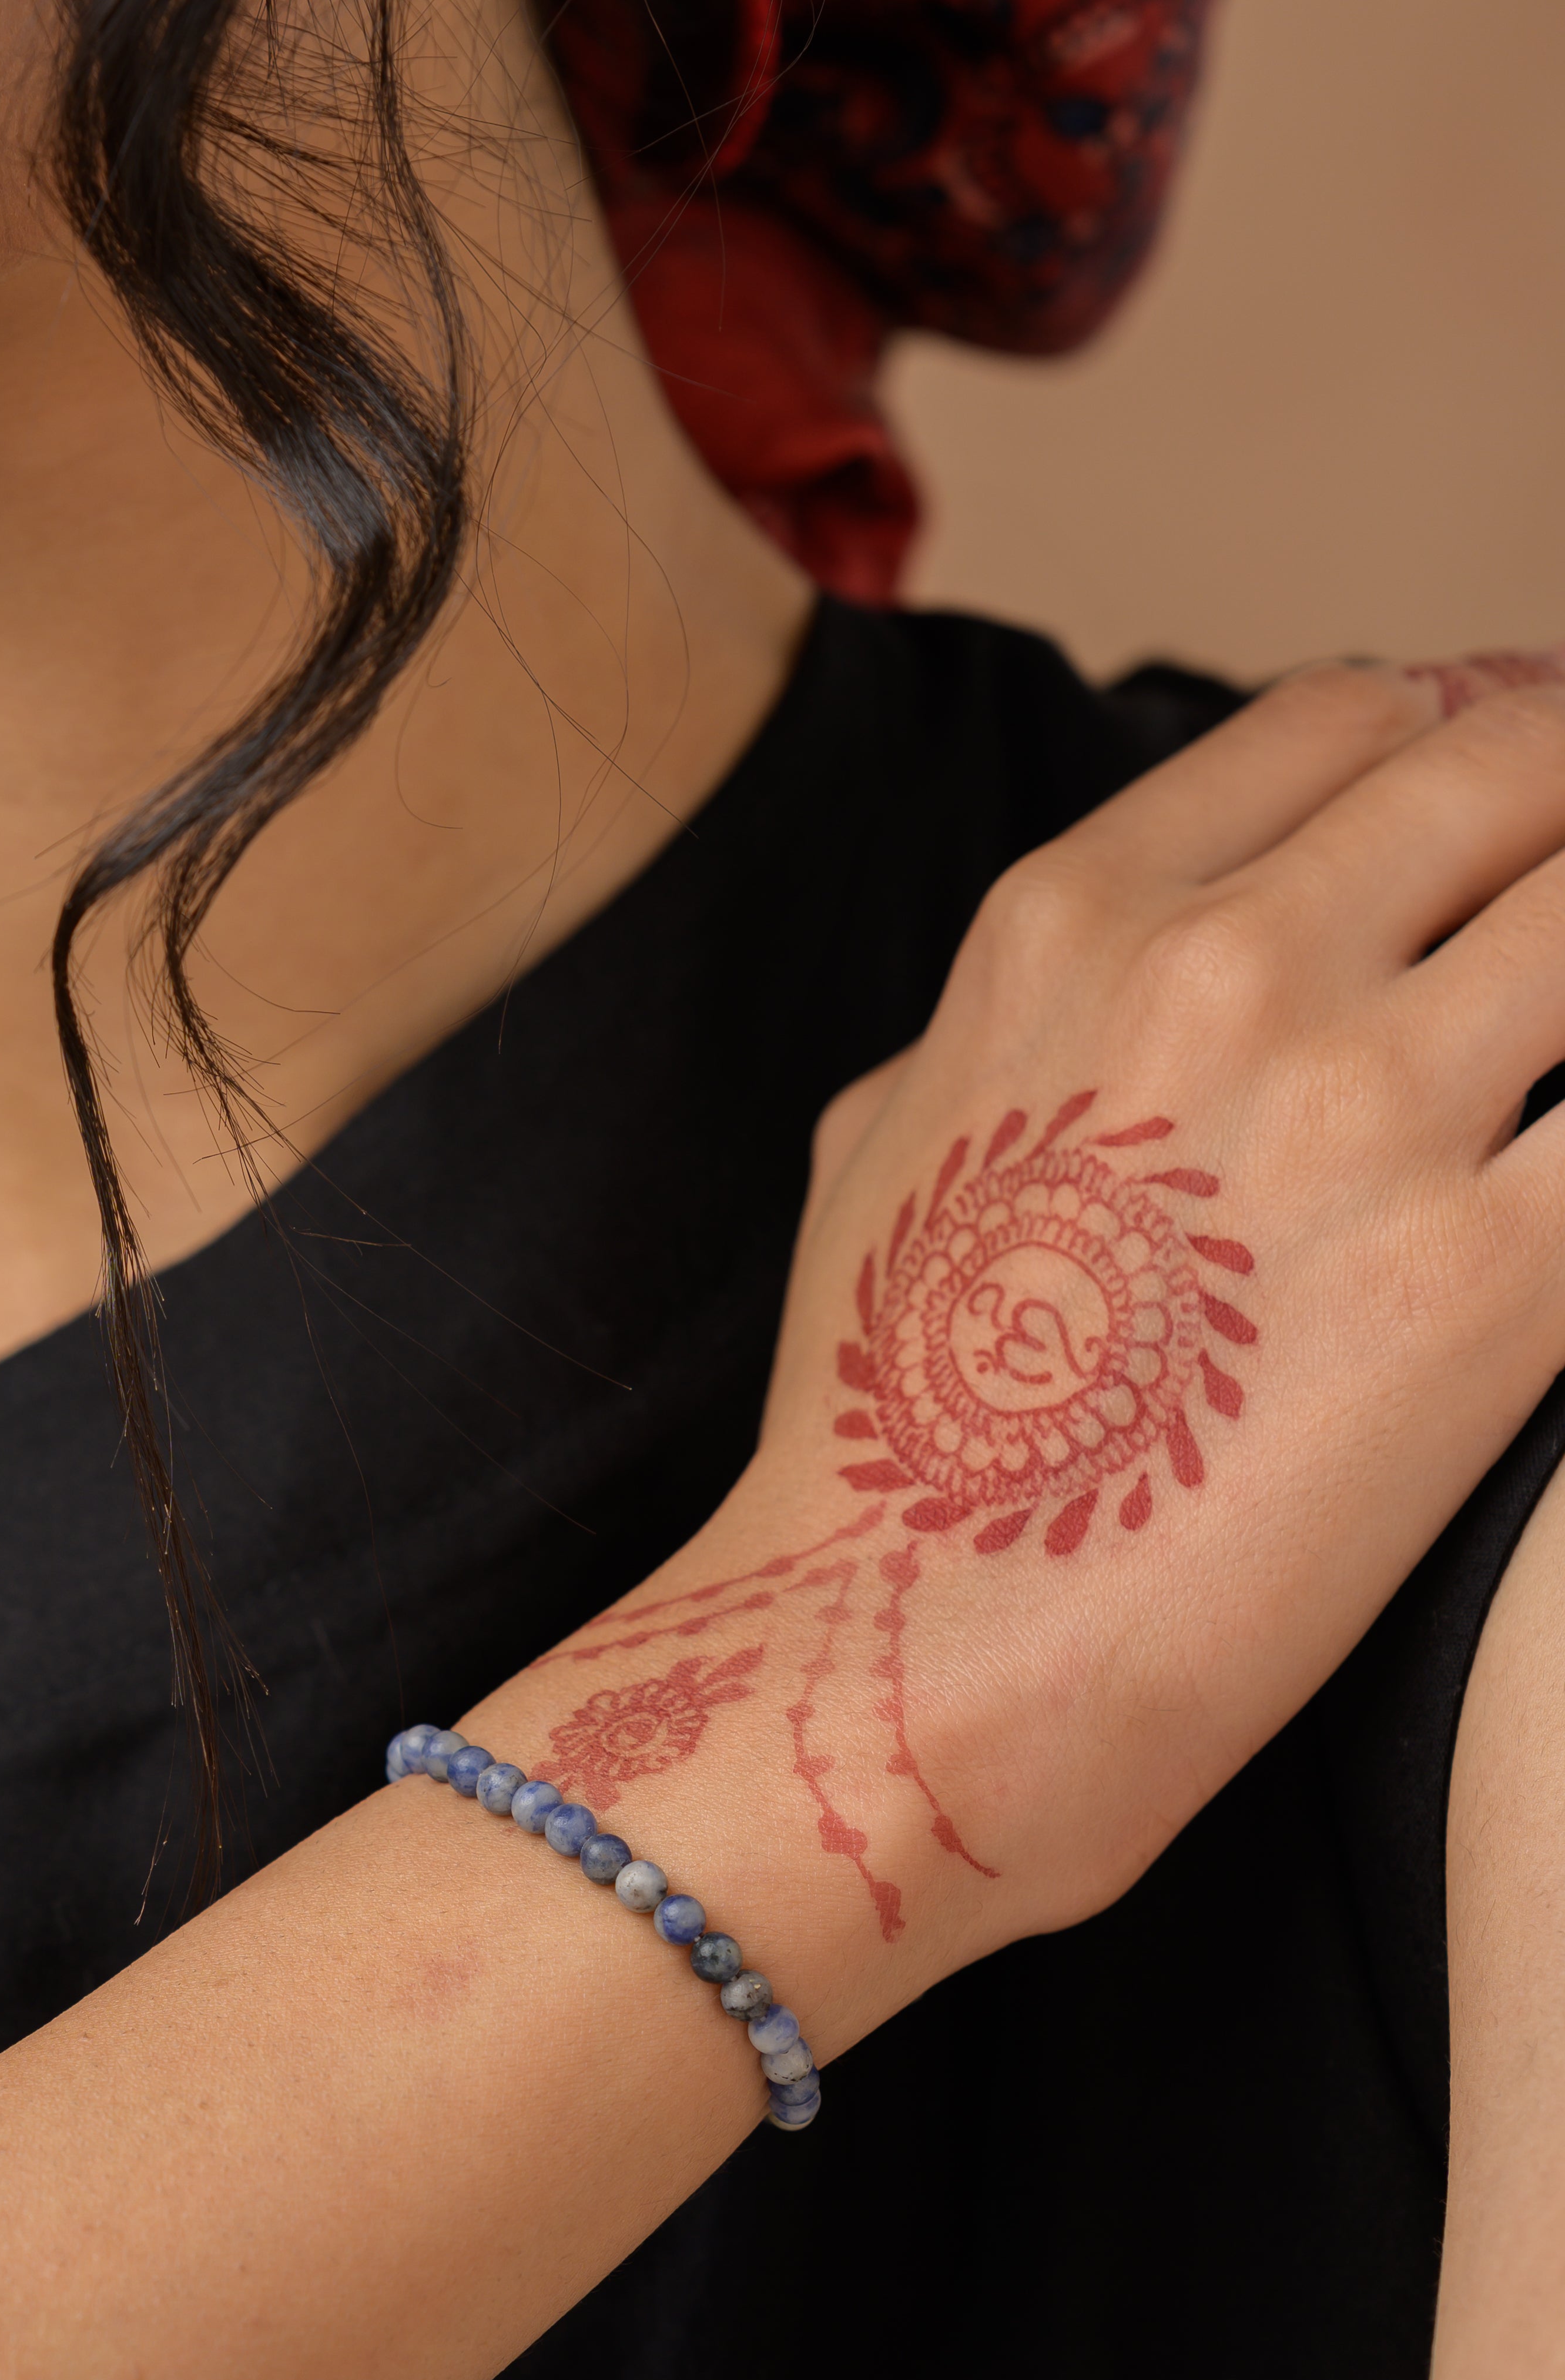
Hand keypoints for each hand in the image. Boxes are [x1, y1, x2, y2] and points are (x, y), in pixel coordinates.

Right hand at [468, 661, 1564, 2024]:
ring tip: (1561, 1068)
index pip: (1345, 718)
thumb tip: (1094, 1012)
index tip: (1493, 821)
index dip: (1447, 751)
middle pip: (1513, 772)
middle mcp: (1231, 970)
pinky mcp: (1494, 1275)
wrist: (909, 1661)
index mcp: (1075, 923)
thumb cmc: (884, 1446)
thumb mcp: (882, 1159)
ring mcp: (1374, 1109)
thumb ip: (1005, 1034)